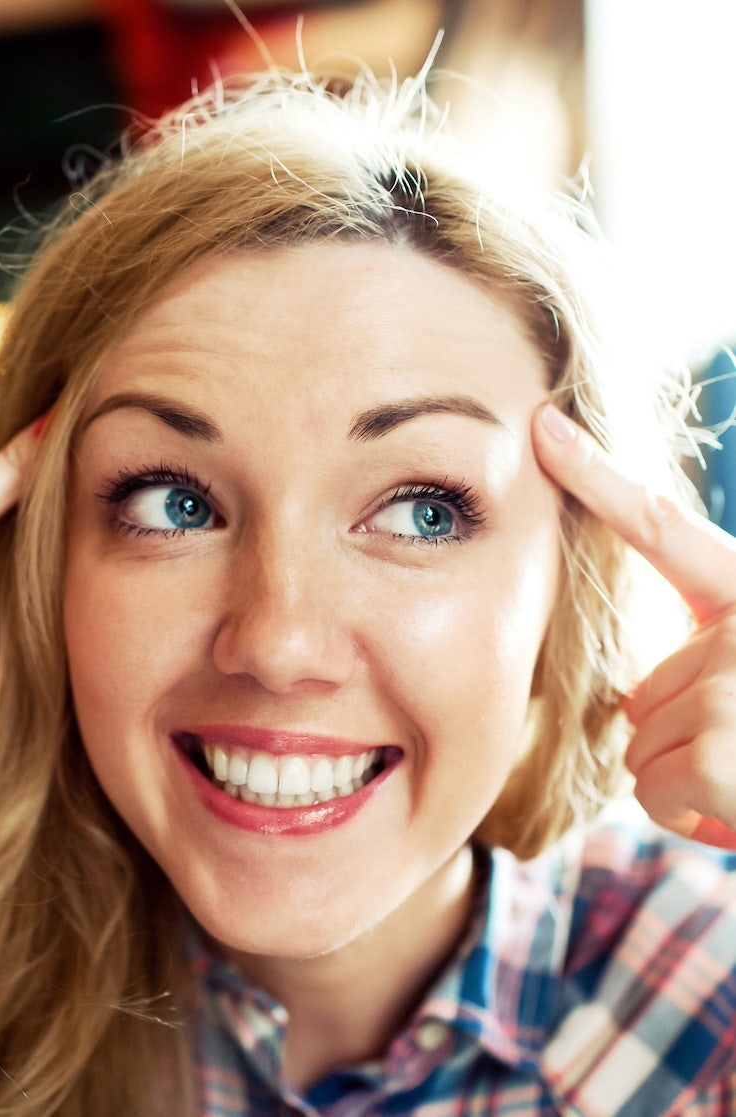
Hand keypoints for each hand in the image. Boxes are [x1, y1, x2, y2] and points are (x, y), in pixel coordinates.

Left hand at [533, 403, 735, 849]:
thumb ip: (714, 664)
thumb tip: (634, 701)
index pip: (664, 526)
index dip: (597, 475)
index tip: (544, 428)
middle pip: (644, 689)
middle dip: (686, 743)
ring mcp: (734, 679)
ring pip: (641, 744)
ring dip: (690, 785)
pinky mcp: (716, 743)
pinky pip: (650, 790)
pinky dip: (689, 821)